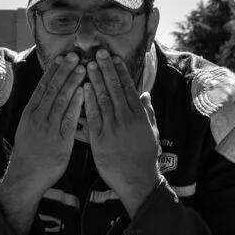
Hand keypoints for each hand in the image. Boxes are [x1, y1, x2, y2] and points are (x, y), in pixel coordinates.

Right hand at [0, 52, 88, 234]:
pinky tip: (83, 92)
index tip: (61, 57)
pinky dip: (76, 104)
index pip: (42, 87)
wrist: (26, 177)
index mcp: (30, 113)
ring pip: (60, 100)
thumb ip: (39, 113)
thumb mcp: (29, 129)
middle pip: (52, 89)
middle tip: (75, 55)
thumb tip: (48, 98)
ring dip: (72, 82)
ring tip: (83, 67)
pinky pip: (68, 118)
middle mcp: (37, 117)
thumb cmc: (30, 153)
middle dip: (64, 71)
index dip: (53, 71)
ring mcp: (48, 128)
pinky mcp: (59, 140)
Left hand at [81, 51, 162, 214]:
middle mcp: (127, 119)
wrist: (138, 181)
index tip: (114, 58)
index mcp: (140, 116)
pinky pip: (93, 117)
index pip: (129, 88)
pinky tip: (83, 88)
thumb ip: (148, 112)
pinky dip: (88, 101)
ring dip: (95, 80)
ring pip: (103, 99)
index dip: (121, 72)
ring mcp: (113, 129)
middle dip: (106, 69)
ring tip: (88, 64)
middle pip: (115, 89)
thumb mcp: (152, 133)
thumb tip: (145, 95)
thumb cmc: (146, 158)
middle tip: (98, 53)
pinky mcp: (100, 140)